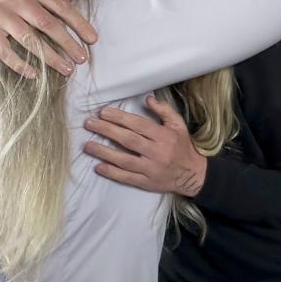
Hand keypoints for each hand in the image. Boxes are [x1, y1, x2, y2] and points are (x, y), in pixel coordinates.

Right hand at [0, 0, 97, 77]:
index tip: (92, 39)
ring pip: (28, 40)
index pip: (60, 6)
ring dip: (50, 57)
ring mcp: (0, 14)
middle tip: (83, 59)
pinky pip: (4, 51)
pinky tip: (34, 74)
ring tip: (67, 69)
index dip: (79, 23)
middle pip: (46, 24)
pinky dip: (19, 64)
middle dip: (68, 43)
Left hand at [83, 97, 206, 196]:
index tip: (103, 112)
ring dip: (104, 152)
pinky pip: (127, 177)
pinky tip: (98, 167)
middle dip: (107, 130)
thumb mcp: (179, 125)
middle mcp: (156, 152)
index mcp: (164, 136)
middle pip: (128, 140)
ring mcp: (151, 169)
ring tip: (87, 145)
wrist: (193, 175)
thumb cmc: (183, 147)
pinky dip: (112, 172)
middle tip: (90, 124)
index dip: (119, 118)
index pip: (138, 125)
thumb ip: (164, 110)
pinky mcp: (147, 182)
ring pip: (124, 159)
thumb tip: (148, 99)